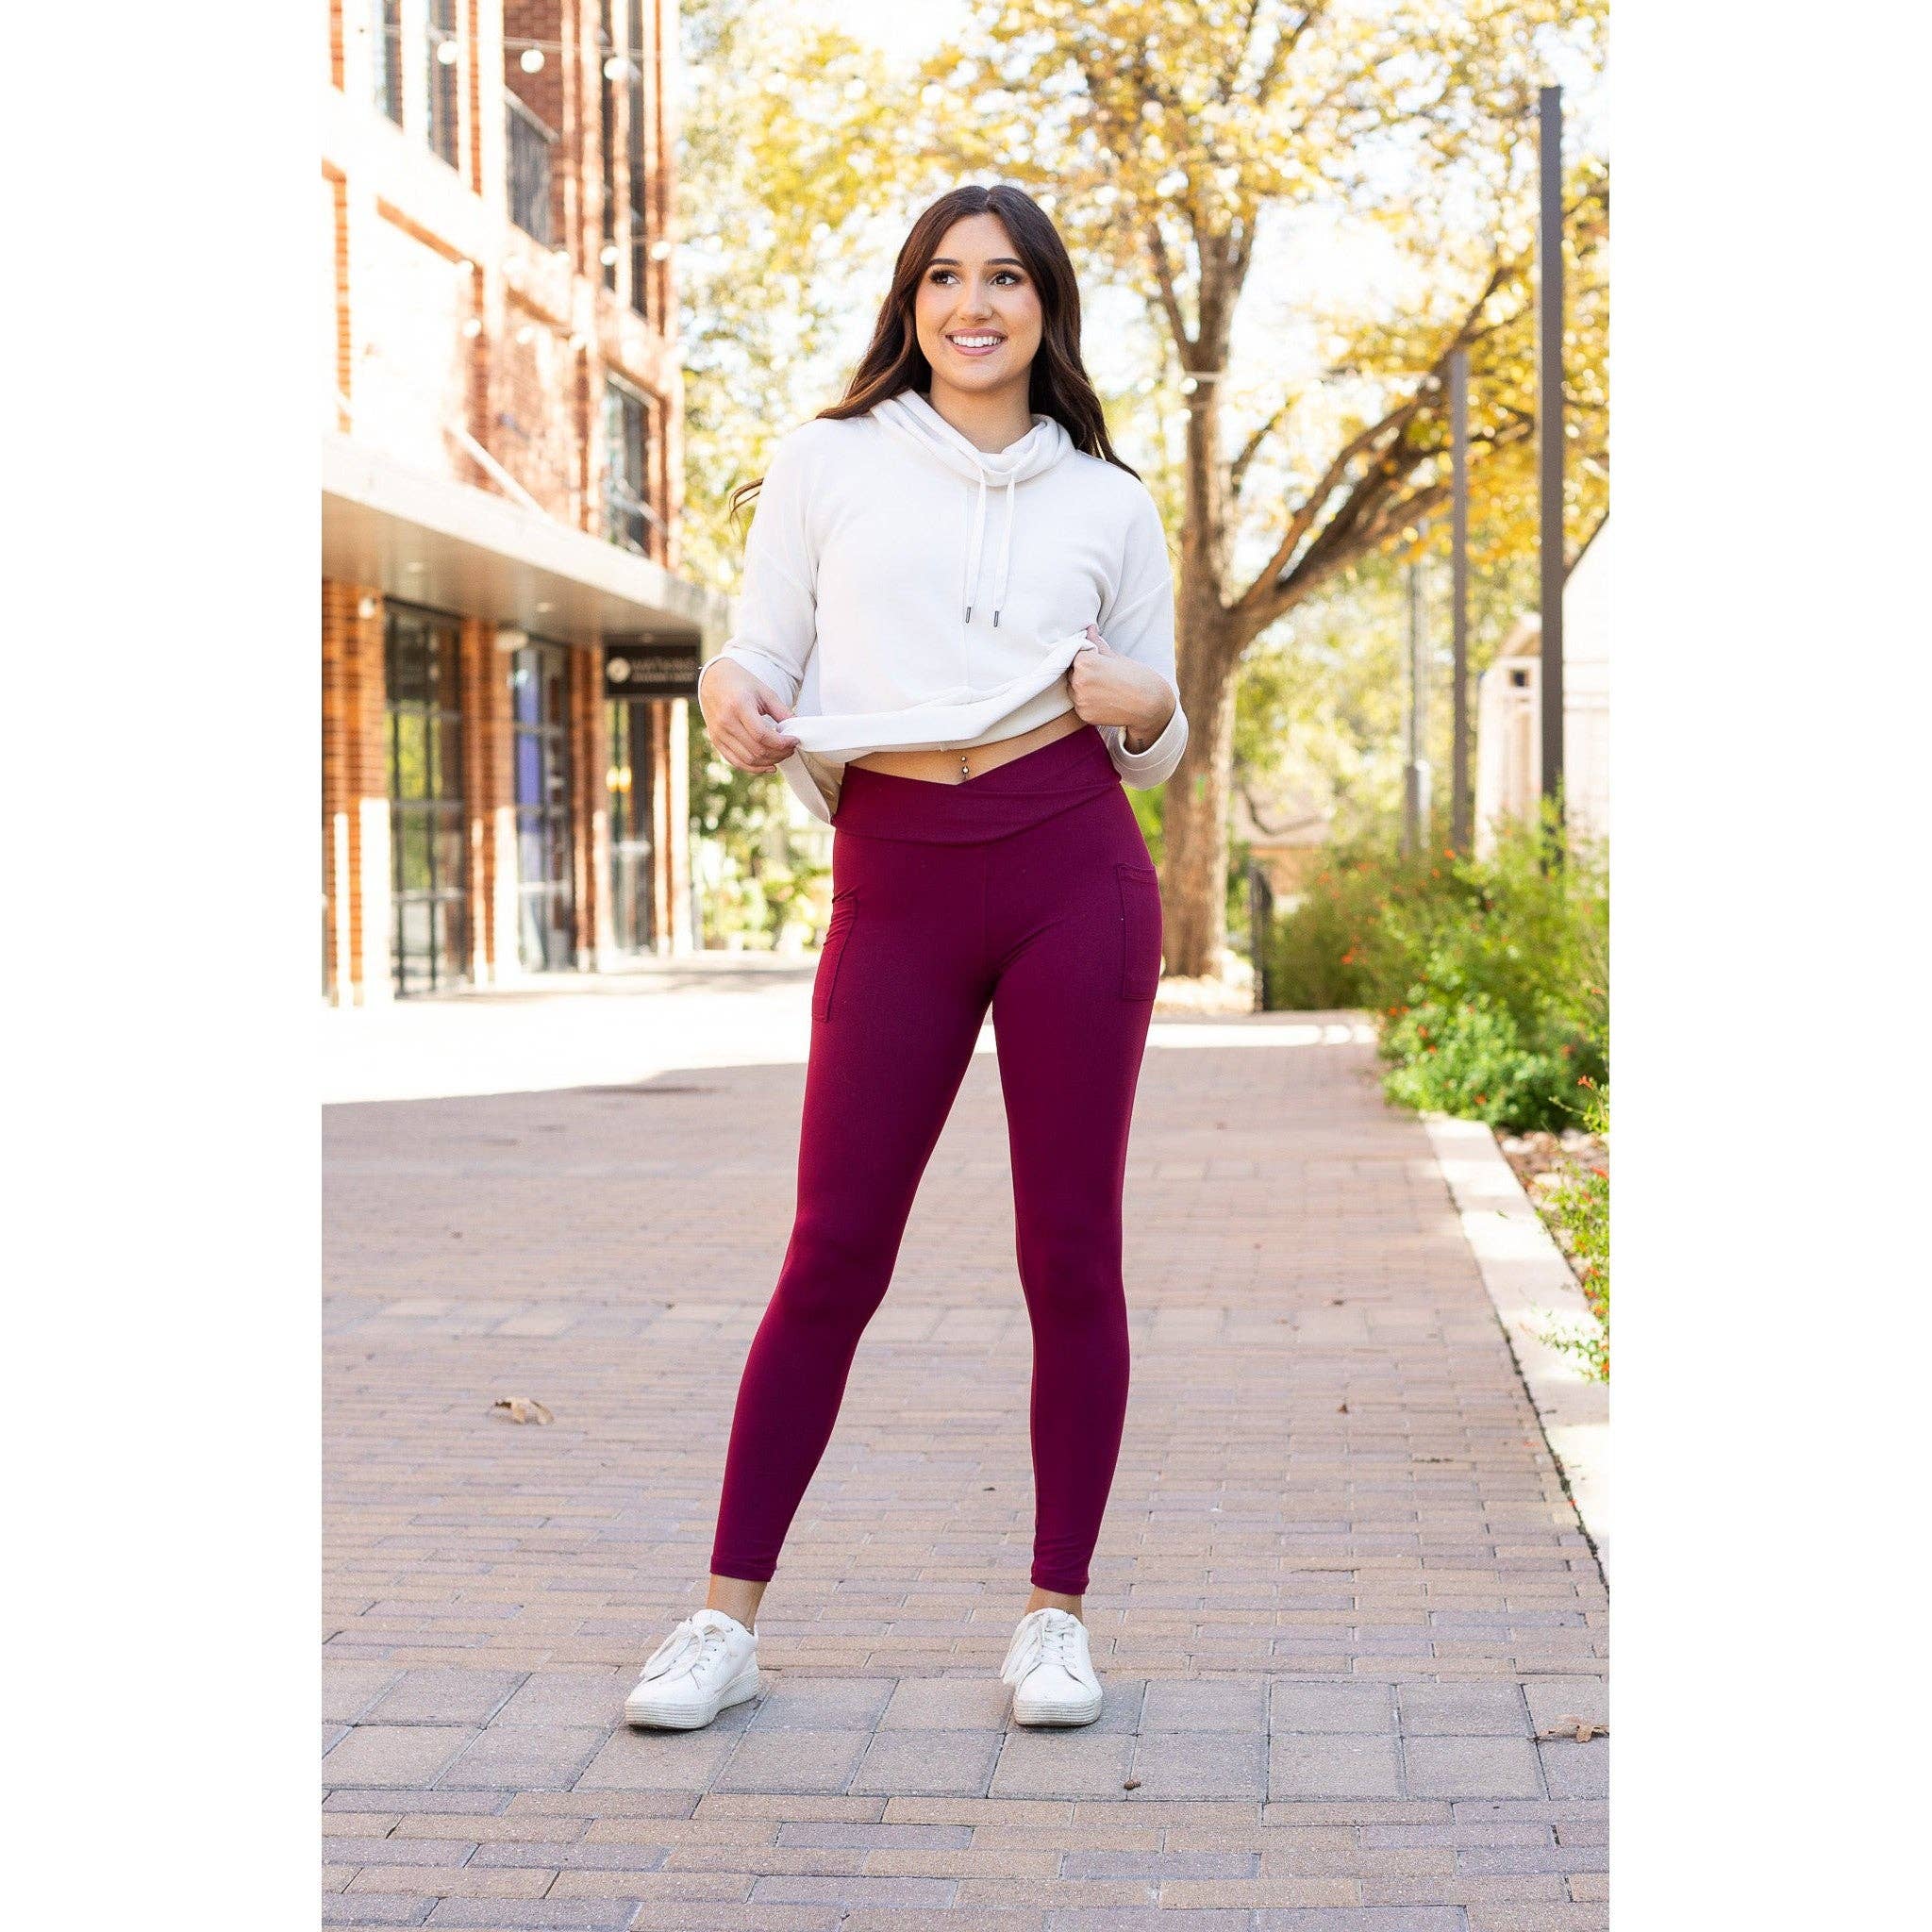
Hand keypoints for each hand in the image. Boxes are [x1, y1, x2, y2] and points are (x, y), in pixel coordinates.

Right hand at [698, 658, 796, 773]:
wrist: (713, 680)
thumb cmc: (741, 683)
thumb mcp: (764, 692)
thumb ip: (781, 711)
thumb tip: (797, 730)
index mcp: (738, 706)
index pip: (762, 735)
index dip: (782, 743)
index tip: (794, 740)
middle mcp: (726, 722)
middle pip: (756, 750)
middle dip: (779, 753)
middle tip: (790, 748)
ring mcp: (719, 734)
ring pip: (748, 760)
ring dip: (769, 761)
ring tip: (781, 754)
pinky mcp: (716, 741)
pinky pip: (736, 762)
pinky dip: (754, 768)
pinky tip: (768, 765)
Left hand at [1069, 624, 1174, 748]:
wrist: (1151, 705)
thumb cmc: (1138, 678)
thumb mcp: (1117, 657)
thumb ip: (1098, 645)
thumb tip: (1089, 629)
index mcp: (1085, 662)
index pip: (1073, 655)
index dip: (1085, 657)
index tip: (1096, 661)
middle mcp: (1079, 681)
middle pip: (1071, 672)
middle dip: (1081, 672)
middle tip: (1102, 676)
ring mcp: (1080, 700)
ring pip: (1072, 689)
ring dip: (1082, 687)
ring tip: (1103, 688)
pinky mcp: (1084, 715)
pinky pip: (1078, 705)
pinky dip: (1087, 702)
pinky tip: (1103, 699)